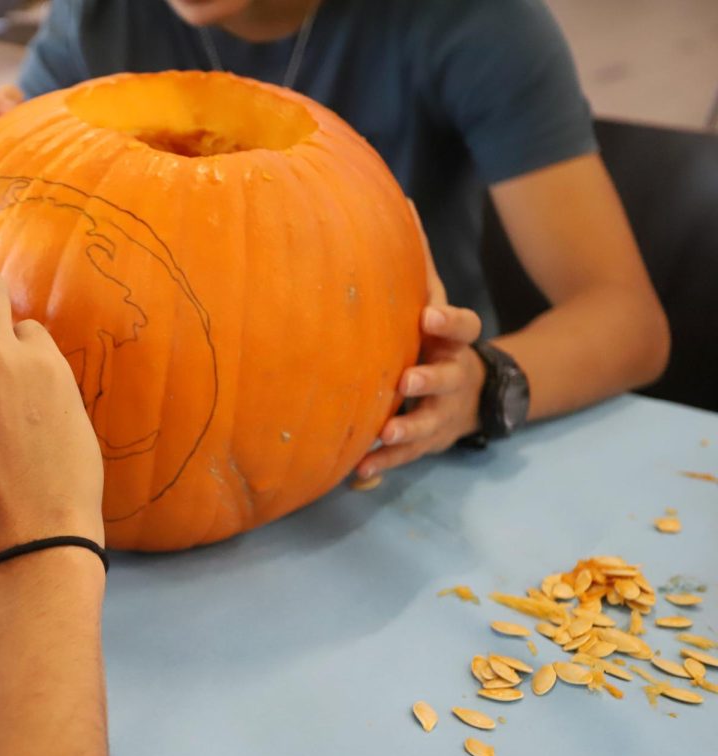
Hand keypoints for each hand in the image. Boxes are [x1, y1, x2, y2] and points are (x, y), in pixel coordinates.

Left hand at [354, 204, 483, 479]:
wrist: (475, 394)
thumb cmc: (437, 337)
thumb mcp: (435, 299)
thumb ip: (419, 262)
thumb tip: (402, 201)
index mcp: (456, 341)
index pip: (465, 327)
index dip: (448, 322)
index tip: (427, 316)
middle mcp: (454, 378)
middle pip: (448, 380)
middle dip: (430, 381)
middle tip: (408, 381)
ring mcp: (443, 414)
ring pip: (428, 426)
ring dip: (406, 432)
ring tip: (383, 435)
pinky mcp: (427, 443)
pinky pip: (405, 459)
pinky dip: (383, 467)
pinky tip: (358, 475)